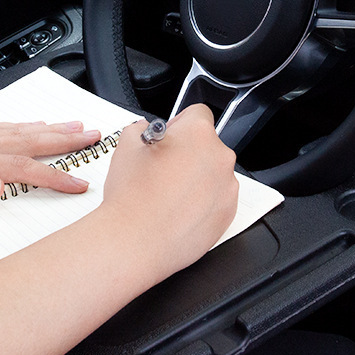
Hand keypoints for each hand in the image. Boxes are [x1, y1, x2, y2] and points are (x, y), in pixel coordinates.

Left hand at [0, 118, 102, 206]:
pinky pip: (0, 126)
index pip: (23, 169)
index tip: (81, 183)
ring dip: (48, 128)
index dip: (55, 177)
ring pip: (18, 131)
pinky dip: (21, 125)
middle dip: (65, 139)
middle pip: (30, 141)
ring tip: (72, 124)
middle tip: (93, 133)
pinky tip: (26, 125)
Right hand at [100, 104, 237, 280]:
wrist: (134, 241)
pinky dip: (202, 202)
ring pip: (213, 173)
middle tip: (163, 168)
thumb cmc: (132, 195)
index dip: (179, 124)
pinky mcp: (228, 214)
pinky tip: (177, 209)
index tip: (170, 137)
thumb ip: (141, 128)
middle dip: (187, 152)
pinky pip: (217, 198)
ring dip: (196, 177)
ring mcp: (227, 187)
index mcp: (198, 133)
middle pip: (206, 144)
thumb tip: (145, 130)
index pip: (197, 113)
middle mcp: (219, 157)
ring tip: (168, 193)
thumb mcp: (126, 144)